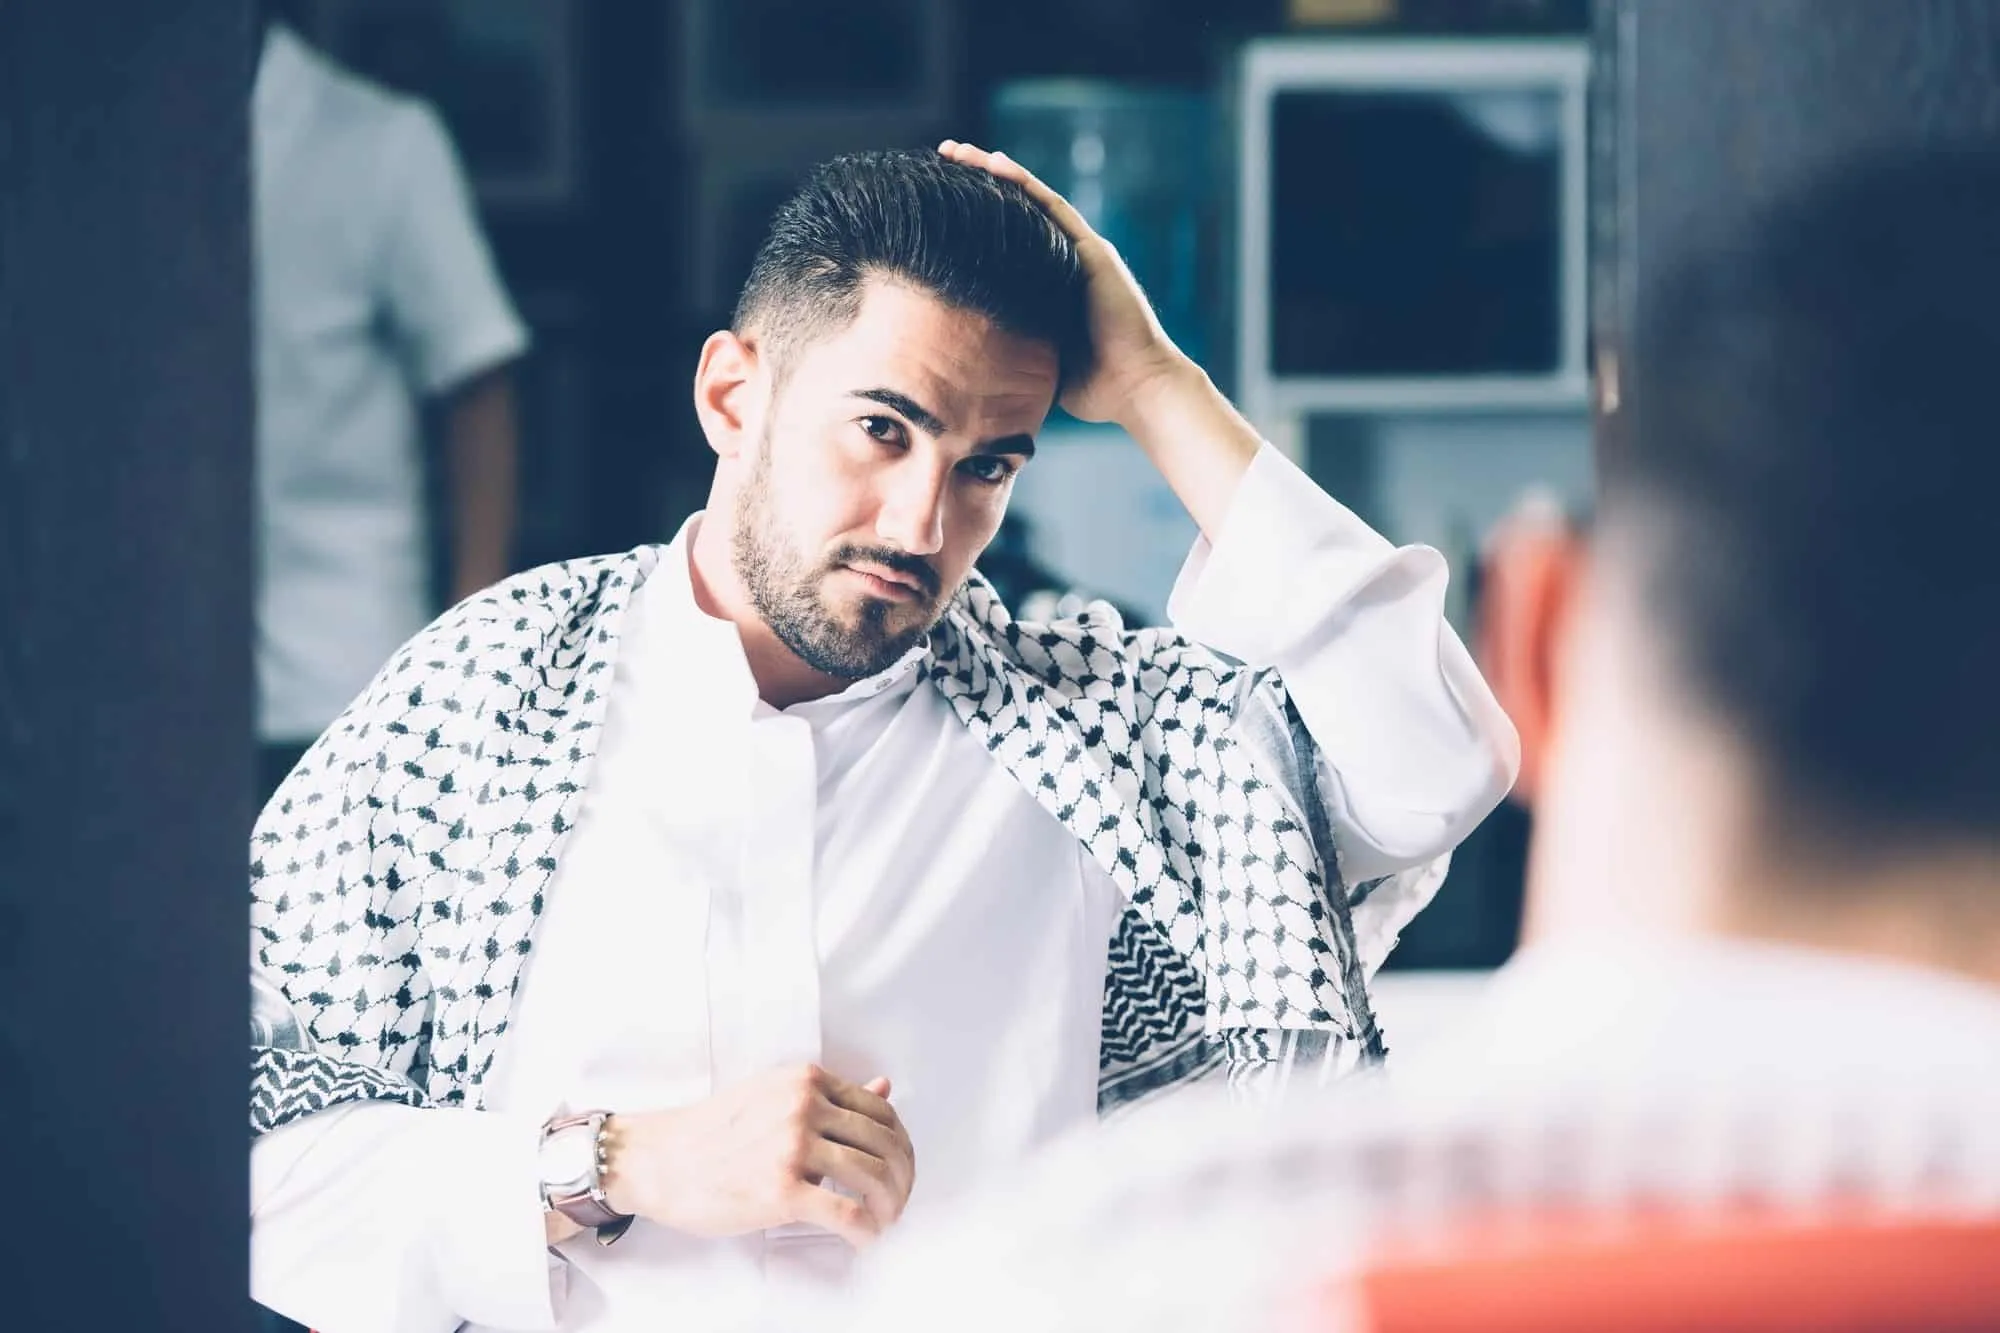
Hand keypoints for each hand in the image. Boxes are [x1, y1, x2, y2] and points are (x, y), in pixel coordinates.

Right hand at [597, 1065, 915, 1249]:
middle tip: (898, 1200)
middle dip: (902, 1178)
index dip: (899, 1143)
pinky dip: (867, 1230)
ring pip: (874, 1177)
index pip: (879, 1109)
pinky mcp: (783, 1189)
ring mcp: (793, 1146)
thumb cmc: (713, 1133)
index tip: (898, 1166)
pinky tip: (865, 1239)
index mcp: (806, 1081)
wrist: (661, 1159)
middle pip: (884, 1143)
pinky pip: (848, 1213)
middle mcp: (804, 1106)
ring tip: (883, 1221)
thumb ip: (830, 1096)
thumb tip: (884, 1088)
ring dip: (890, 1206)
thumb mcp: (774, 1096)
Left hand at [938, 139, 1191, 427]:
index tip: (933, 203)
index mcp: (1049, 283)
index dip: (971, 218)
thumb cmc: (1090, 387)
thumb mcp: (1033, 359)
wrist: (1135, 389)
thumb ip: (1007, 343)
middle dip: (975, 185)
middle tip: (938, 162)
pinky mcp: (1092, 252)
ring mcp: (1079, 251)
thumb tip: (958, 355)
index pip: (1003, 239)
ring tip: (955, 152)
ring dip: (992, 172)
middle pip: (1012, 211)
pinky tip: (995, 164)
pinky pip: (1052, 208)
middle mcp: (1064, 260)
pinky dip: (1023, 184)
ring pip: (1028, 199)